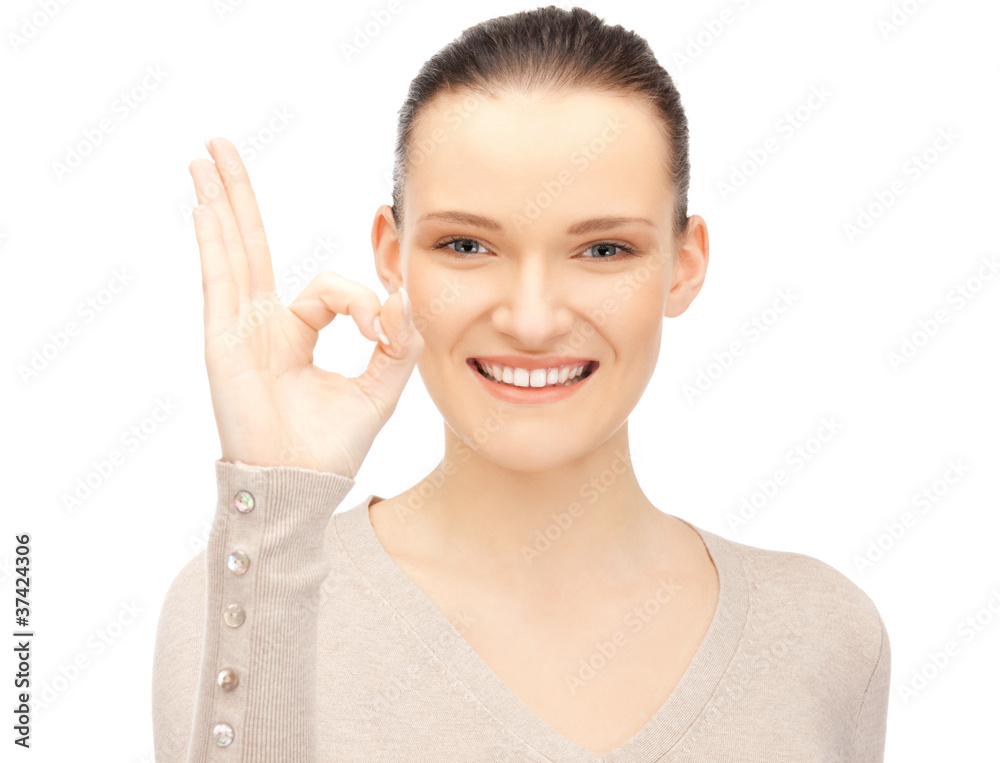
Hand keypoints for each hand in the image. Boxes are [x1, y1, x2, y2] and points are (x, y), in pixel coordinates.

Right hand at [188, 137, 421, 476]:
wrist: (300, 485)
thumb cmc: (333, 446)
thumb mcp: (380, 387)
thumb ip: (398, 341)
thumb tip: (403, 294)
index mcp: (296, 335)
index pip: (329, 289)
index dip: (362, 302)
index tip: (382, 333)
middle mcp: (262, 325)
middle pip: (251, 245)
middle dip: (241, 196)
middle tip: (224, 146)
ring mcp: (238, 329)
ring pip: (233, 251)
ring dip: (222, 200)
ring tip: (207, 153)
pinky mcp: (224, 339)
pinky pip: (222, 278)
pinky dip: (214, 239)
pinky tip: (203, 202)